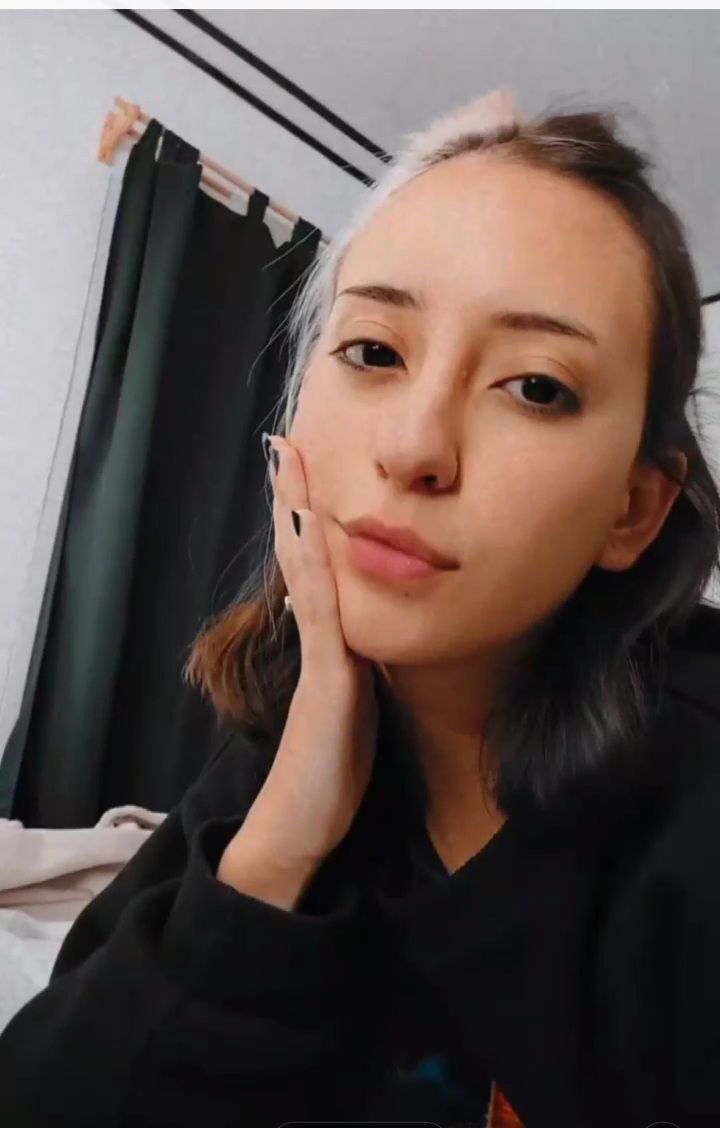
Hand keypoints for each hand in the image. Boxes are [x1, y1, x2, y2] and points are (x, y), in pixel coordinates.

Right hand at [224, 433, 380, 871]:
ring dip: (297, 516)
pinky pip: (320, 616)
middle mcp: (318, 644)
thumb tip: (371, 641)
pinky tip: (310, 530)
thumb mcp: (355, 710)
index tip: (308, 471)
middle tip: (286, 444)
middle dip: (295, 501)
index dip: (311, 520)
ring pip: (307, 574)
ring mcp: (318, 661)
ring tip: (290, 463)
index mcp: (331, 647)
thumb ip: (360, 672)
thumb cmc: (330, 773)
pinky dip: (313, 569)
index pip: (319, 570)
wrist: (301, 828)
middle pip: (303, 558)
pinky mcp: (325, 686)